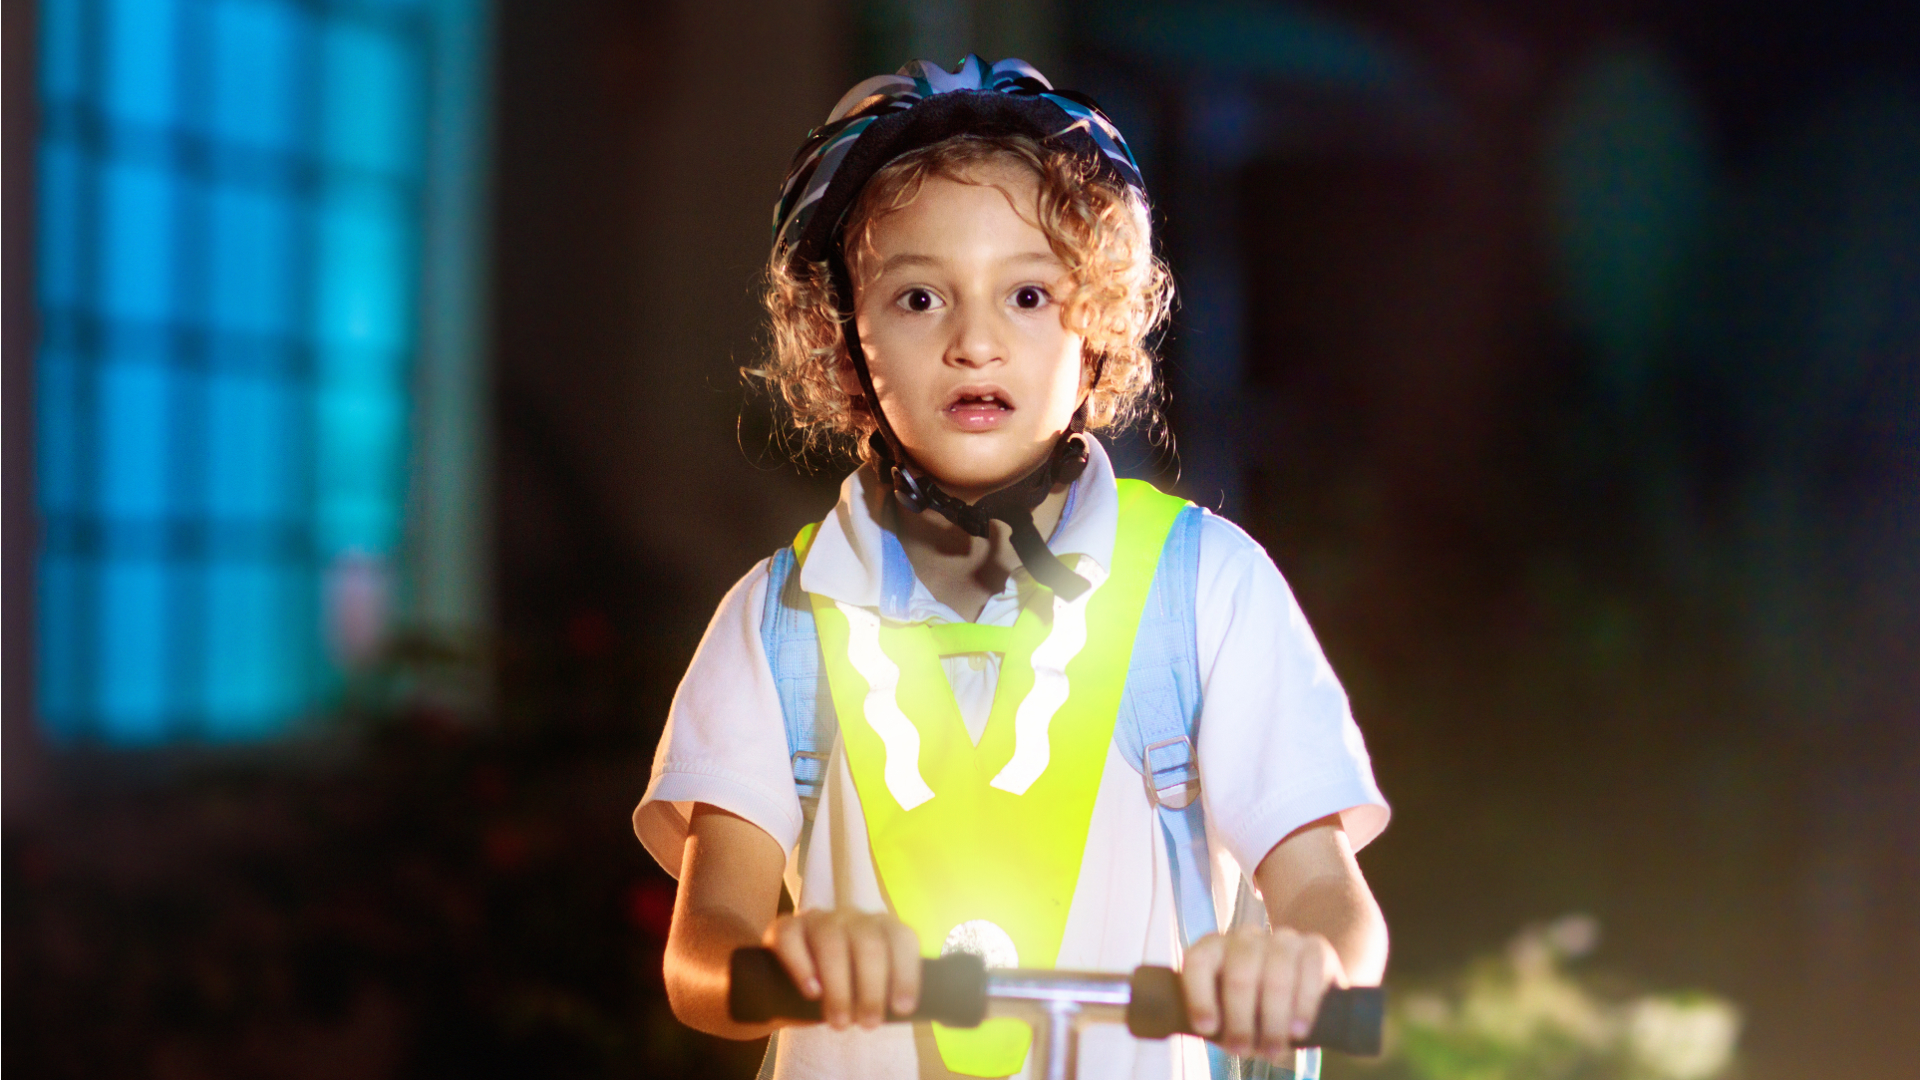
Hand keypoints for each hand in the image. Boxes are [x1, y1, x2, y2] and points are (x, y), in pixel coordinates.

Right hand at [763, 909, 921, 1029]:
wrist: (791, 989)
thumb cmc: (843, 991)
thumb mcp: (868, 991)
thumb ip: (886, 994)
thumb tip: (902, 1011)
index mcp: (881, 928)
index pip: (901, 939)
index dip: (905, 973)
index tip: (902, 1008)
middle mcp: (852, 918)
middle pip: (868, 943)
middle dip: (871, 987)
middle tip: (868, 1023)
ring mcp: (817, 919)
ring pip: (831, 942)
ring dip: (839, 986)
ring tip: (840, 1022)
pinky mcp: (784, 927)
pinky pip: (791, 938)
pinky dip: (801, 966)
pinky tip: (812, 993)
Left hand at [1180, 926, 1347, 1062]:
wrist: (1297, 999)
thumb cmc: (1250, 1012)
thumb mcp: (1225, 1016)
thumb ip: (1215, 1019)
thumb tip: (1212, 1030)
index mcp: (1213, 949)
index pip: (1199, 962)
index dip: (1200, 996)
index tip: (1208, 1029)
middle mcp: (1246, 938)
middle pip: (1240, 974)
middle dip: (1240, 1019)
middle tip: (1243, 1050)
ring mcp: (1282, 939)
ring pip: (1276, 974)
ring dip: (1273, 1018)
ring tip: (1272, 1049)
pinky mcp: (1315, 947)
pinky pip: (1311, 970)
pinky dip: (1304, 1005)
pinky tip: (1298, 1030)